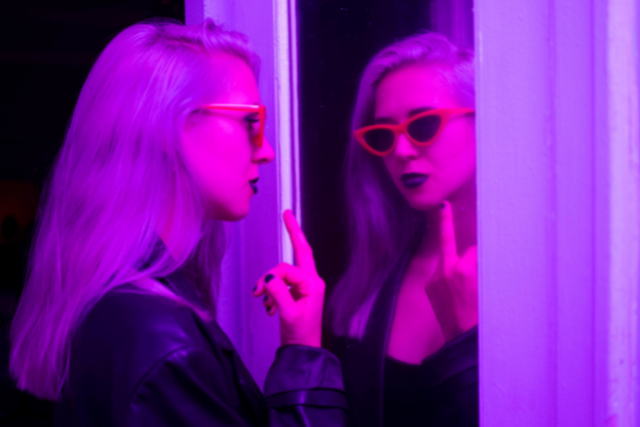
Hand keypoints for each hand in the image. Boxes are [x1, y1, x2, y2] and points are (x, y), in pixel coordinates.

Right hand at [253, 210, 324, 347]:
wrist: (303, 352)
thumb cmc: (300, 334)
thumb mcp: (288, 313)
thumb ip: (278, 291)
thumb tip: (269, 277)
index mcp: (312, 284)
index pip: (287, 269)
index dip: (271, 277)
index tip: (260, 289)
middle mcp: (311, 282)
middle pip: (300, 251)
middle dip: (293, 233)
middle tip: (287, 214)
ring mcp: (304, 288)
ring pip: (283, 273)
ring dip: (270, 286)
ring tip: (264, 304)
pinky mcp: (297, 294)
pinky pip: (281, 285)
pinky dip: (271, 294)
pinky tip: (269, 308)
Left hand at [426, 201, 477, 341]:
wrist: (463, 338)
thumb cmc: (482, 315)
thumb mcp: (489, 288)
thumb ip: (482, 269)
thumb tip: (480, 254)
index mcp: (464, 271)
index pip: (472, 249)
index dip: (479, 250)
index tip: (474, 234)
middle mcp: (447, 271)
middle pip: (450, 243)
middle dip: (448, 225)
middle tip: (444, 206)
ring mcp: (435, 278)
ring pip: (445, 259)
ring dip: (452, 259)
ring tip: (454, 256)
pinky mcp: (429, 286)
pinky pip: (440, 273)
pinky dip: (447, 273)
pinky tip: (454, 286)